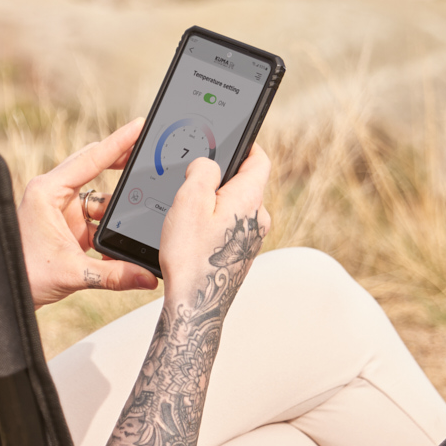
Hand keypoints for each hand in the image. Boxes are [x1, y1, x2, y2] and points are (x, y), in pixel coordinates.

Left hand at [18, 119, 162, 308]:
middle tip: (150, 152)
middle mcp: (53, 194)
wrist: (6, 293)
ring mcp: (61, 209)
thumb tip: (148, 277)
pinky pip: (97, 217)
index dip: (118, 142)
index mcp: (47, 191)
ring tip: (144, 205)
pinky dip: (112, 225)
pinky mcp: (67, 225)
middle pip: (95, 167)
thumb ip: (115, 275)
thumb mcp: (74, 274)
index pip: (90, 159)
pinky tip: (127, 235)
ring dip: (119, 206)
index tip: (139, 125)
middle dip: (123, 162)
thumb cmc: (26, 276)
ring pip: (100, 197)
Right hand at [157, 145, 271, 304]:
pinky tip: (192, 237)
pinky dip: (213, 225)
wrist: (196, 306)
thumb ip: (202, 170)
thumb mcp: (189, 200)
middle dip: (220, 178)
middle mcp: (258, 218)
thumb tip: (208, 164)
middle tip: (192, 181)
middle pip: (244, 183)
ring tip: (187, 215)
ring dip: (214, 205)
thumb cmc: (192, 256)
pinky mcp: (241, 256)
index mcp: (250, 198)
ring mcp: (252, 240)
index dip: (245, 144)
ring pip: (235, 208)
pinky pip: (229, 229)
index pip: (259, 158)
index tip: (231, 139)